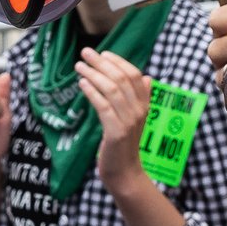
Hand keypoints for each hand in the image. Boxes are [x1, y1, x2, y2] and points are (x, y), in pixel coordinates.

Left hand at [78, 48, 154, 192]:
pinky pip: (103, 106)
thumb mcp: (135, 119)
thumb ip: (140, 98)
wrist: (125, 172)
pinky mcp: (116, 131)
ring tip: (79, 66)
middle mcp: (139, 110)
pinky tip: (82, 83)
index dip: (118, 61)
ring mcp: (129, 121)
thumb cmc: (125, 144)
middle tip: (85, 52)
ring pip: (111, 89)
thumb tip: (147, 77)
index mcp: (145, 105)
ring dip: (93, 74)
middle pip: (121, 78)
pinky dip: (91, 92)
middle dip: (102, 62)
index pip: (134, 74)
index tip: (103, 53)